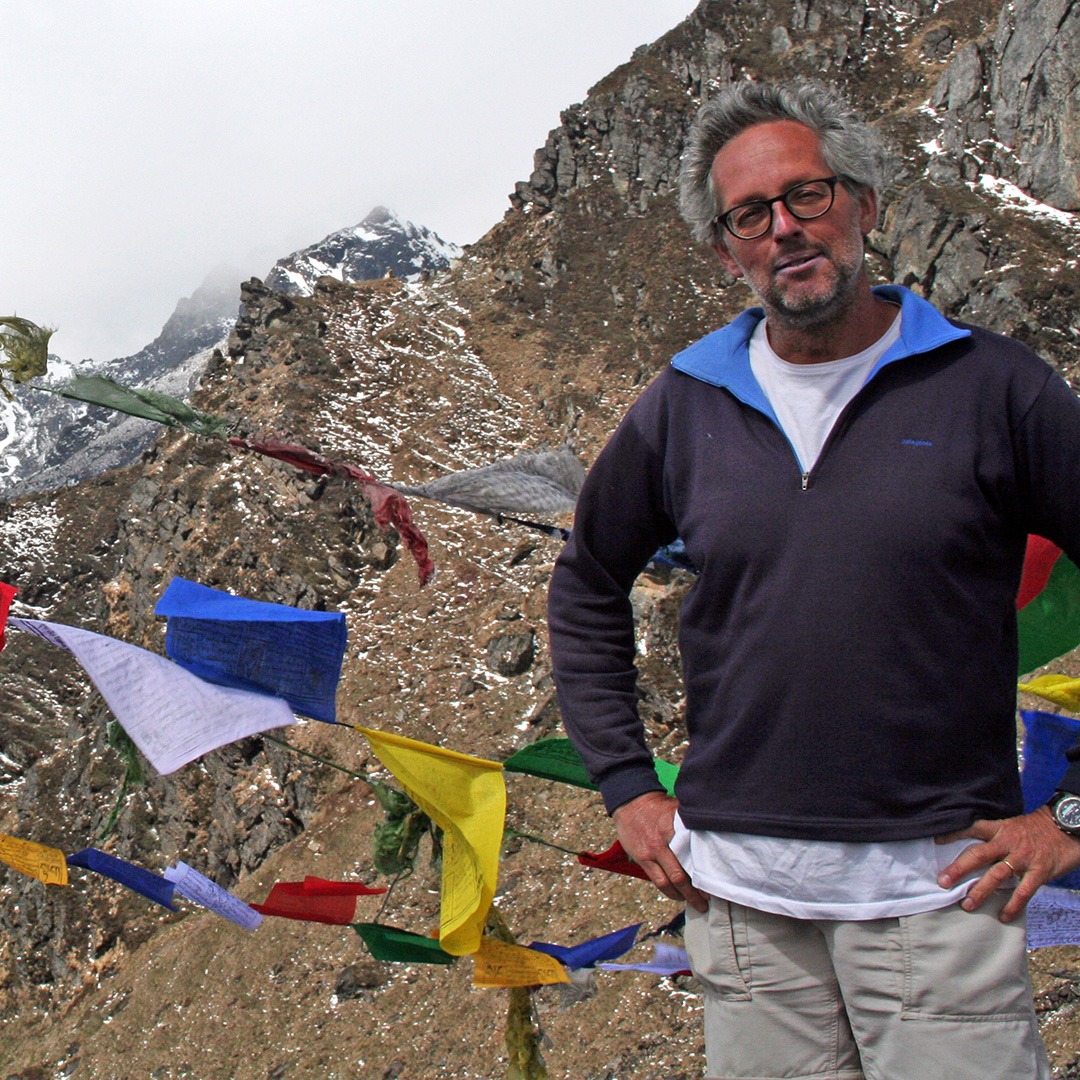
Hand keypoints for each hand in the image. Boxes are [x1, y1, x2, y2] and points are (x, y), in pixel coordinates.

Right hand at [612, 791, 708, 911]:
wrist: (631, 803)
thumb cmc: (658, 807)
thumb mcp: (676, 808)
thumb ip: (692, 820)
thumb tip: (714, 829)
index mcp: (673, 828)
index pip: (692, 854)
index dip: (704, 871)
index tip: (715, 881)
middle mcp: (662, 843)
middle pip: (681, 873)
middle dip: (696, 891)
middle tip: (708, 900)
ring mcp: (651, 853)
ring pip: (669, 881)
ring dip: (683, 896)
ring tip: (696, 903)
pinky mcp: (642, 859)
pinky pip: (657, 881)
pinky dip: (669, 891)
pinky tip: (678, 895)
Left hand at [936, 807, 1079, 921]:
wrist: (1067, 827)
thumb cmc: (1037, 830)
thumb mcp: (1013, 827)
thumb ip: (995, 838)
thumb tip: (974, 852)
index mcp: (1000, 829)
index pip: (972, 828)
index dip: (954, 834)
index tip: (936, 841)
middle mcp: (1008, 843)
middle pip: (978, 855)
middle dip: (959, 869)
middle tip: (943, 881)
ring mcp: (1023, 858)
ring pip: (997, 875)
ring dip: (980, 891)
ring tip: (966, 905)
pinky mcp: (1039, 872)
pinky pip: (1023, 891)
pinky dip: (1013, 905)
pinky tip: (1003, 916)